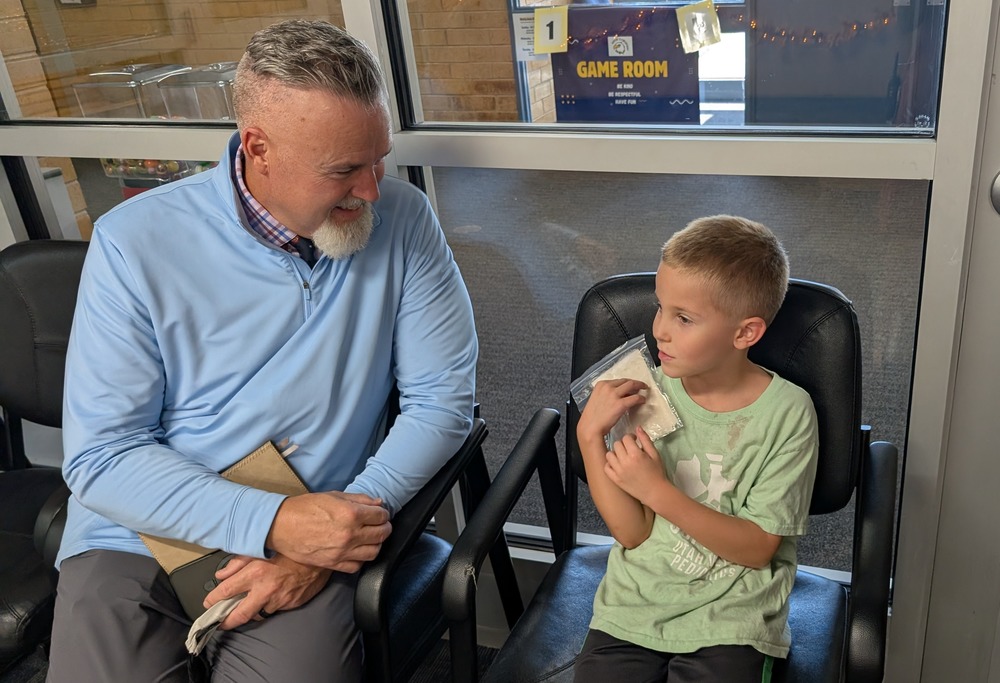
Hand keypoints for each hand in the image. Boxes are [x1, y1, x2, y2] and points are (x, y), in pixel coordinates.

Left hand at [203, 553, 331, 629]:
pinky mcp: (292, 604)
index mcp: (256, 572)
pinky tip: (271, 596)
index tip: (208, 603)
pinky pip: (276, 609)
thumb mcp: (261, 548)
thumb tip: (222, 574)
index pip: (227, 591)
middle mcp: (266, 589)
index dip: (213, 599)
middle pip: (240, 614)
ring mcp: (280, 599)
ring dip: (252, 610)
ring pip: (259, 613)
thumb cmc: (290, 547)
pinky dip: (270, 605)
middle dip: (227, 622)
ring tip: (248, 605)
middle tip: (220, 623)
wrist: (319, 552)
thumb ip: (238, 562)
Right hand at [266, 491, 391, 571]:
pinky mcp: (333, 564)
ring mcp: (342, 551)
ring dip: (376, 544)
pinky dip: (361, 559)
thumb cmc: (306, 507)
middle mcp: (350, 534)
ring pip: (374, 552)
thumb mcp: (334, 495)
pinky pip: (357, 566)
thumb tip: (378, 503)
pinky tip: (357, 551)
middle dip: (385, 528)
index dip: (383, 514)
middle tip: (380, 525)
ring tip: (371, 538)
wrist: (281, 526)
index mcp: (351, 514)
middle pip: (381, 534)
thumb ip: (359, 499)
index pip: (381, 516)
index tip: (380, 514)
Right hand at [577, 379, 647, 445]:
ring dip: (640, 387)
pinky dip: (641, 398)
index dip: (627, 383)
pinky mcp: (620, 404)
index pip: (618, 381)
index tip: (632, 386)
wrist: (590, 427)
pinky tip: (643, 401)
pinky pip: (635, 398)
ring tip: (645, 390)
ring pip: (632, 385)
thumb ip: (607, 394)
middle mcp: (608, 387)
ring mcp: (614, 394)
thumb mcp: (597, 399)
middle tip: (641, 386)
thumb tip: (620, 395)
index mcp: (601, 385)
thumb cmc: (592, 417)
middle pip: (626, 381)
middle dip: (635, 383)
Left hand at [604, 427, 667, 503]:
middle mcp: (625, 462)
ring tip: (622, 456)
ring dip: (615, 453)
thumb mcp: (654, 454)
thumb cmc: (657, 472)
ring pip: (609, 455)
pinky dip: (610, 464)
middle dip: (623, 444)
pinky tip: (617, 464)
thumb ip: (645, 440)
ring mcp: (618, 472)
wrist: (655, 492)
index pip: (626, 438)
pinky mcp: (615, 480)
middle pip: (616, 444)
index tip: (634, 441)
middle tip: (629, 449)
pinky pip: (606, 467)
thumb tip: (638, 427)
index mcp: (635, 455)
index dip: (630, 437)